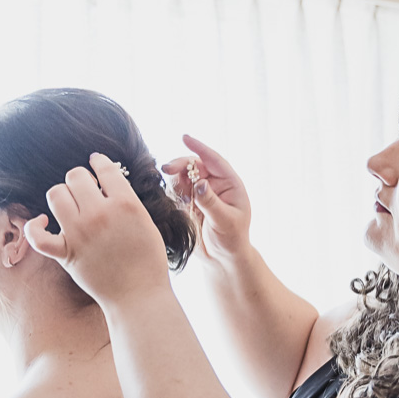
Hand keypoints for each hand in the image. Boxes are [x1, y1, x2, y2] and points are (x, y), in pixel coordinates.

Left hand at [24, 154, 171, 307]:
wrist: (139, 296)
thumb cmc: (148, 261)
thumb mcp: (146, 222)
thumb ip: (126, 200)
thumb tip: (106, 182)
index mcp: (125, 204)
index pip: (104, 168)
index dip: (99, 162)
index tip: (96, 162)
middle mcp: (100, 214)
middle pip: (75, 176)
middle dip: (81, 180)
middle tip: (87, 191)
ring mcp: (79, 233)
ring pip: (55, 194)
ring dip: (62, 195)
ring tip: (71, 205)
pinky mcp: (65, 253)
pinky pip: (38, 235)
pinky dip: (35, 226)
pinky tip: (44, 222)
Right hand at [162, 135, 251, 265]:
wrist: (222, 259)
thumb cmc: (232, 240)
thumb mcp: (225, 221)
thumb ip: (211, 202)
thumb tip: (200, 183)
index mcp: (230, 184)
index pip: (214, 160)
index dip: (199, 148)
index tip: (184, 138)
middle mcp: (215, 185)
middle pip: (195, 165)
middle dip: (181, 164)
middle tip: (166, 169)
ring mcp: (201, 193)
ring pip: (183, 176)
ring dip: (176, 179)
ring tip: (177, 194)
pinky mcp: (189, 203)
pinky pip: (177, 190)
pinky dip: (173, 191)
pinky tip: (176, 201)